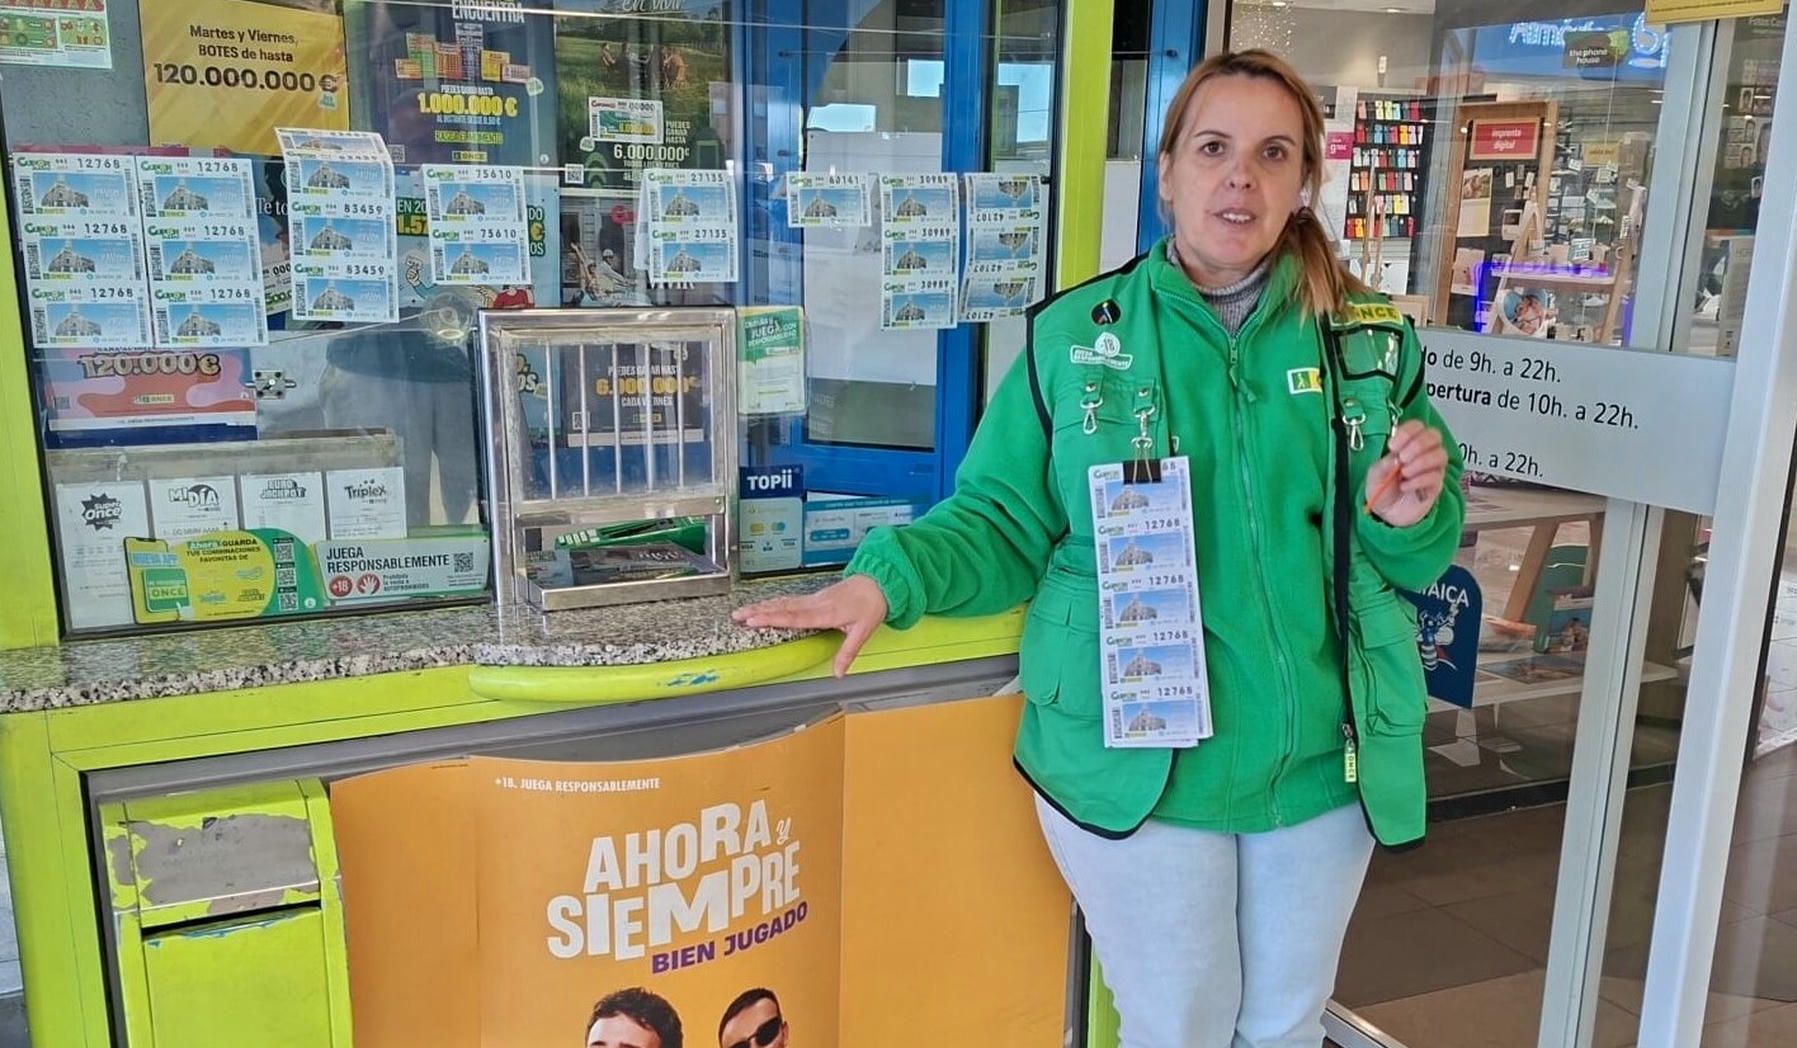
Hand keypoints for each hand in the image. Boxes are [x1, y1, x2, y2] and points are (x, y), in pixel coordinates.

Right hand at [732, 576, 888, 677]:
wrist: (878, 582)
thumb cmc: (871, 605)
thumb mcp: (863, 632)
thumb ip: (848, 653)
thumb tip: (839, 673)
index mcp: (825, 613)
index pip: (794, 617)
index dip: (773, 619)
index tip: (754, 620)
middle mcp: (815, 604)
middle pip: (782, 608)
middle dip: (758, 611)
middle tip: (737, 615)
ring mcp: (813, 599)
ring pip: (782, 602)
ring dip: (761, 606)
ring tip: (742, 611)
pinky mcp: (813, 597)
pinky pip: (789, 600)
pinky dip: (773, 603)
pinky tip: (763, 605)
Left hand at [1365, 420, 1448, 526]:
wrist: (1386, 513)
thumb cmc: (1382, 489)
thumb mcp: (1375, 474)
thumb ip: (1384, 464)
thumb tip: (1396, 458)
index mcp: (1407, 444)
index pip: (1417, 426)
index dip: (1407, 432)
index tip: (1393, 446)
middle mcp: (1423, 453)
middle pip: (1434, 436)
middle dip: (1417, 444)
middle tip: (1402, 458)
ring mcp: (1432, 468)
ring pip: (1440, 455)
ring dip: (1420, 462)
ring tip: (1404, 473)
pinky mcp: (1435, 485)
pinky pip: (1435, 476)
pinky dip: (1419, 480)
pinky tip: (1406, 486)